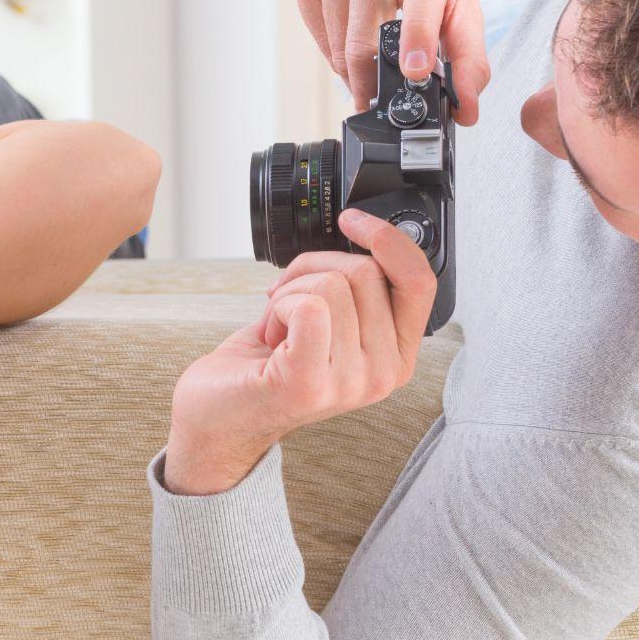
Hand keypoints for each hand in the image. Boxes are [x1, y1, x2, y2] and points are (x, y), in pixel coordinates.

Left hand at [162, 210, 434, 495]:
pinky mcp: (309, 383)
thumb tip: (363, 232)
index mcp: (397, 356)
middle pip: (365, 271)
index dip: (389, 239)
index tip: (352, 221)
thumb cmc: (267, 366)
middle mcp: (384, 374)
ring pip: (331, 283)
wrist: (218, 418)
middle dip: (313, 268)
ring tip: (277, 326)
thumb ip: (359, 290)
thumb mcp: (331, 324)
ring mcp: (350, 382)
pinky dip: (278, 305)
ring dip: (289, 291)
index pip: (420, 281)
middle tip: (286, 301)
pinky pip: (307, 304)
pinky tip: (270, 334)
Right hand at [294, 0, 489, 124]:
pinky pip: (320, 37)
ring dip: (355, 71)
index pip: (419, 0)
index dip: (417, 39)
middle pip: (365, 44)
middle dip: (374, 86)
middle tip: (384, 101)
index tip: (416, 72)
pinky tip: (354, 33)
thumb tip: (467, 110)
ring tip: (374, 60)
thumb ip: (469, 56)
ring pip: (338, 49)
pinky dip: (337, 51)